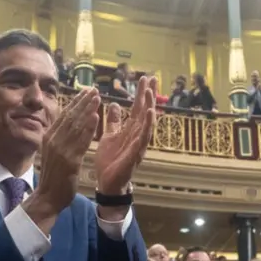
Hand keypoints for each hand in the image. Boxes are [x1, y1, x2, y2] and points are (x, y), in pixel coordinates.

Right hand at [25, 88, 100, 228]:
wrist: (48, 196)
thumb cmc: (53, 176)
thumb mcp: (52, 152)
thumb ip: (58, 138)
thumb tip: (65, 124)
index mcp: (49, 137)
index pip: (64, 115)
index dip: (76, 102)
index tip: (86, 91)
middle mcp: (53, 140)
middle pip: (70, 116)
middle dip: (83, 101)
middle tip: (94, 89)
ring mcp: (60, 150)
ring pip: (76, 125)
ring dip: (88, 110)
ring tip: (97, 98)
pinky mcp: (69, 160)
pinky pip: (81, 141)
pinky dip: (89, 128)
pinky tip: (96, 117)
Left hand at [94, 75, 156, 199]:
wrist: (107, 182)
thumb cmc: (110, 160)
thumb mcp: (109, 135)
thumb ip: (114, 121)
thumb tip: (115, 104)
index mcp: (130, 130)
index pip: (137, 108)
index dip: (141, 93)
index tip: (145, 78)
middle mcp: (137, 135)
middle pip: (145, 112)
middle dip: (149, 95)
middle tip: (152, 78)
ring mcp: (138, 144)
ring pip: (146, 123)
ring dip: (149, 107)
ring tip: (151, 92)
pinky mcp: (135, 154)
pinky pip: (143, 138)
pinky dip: (147, 126)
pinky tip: (150, 114)